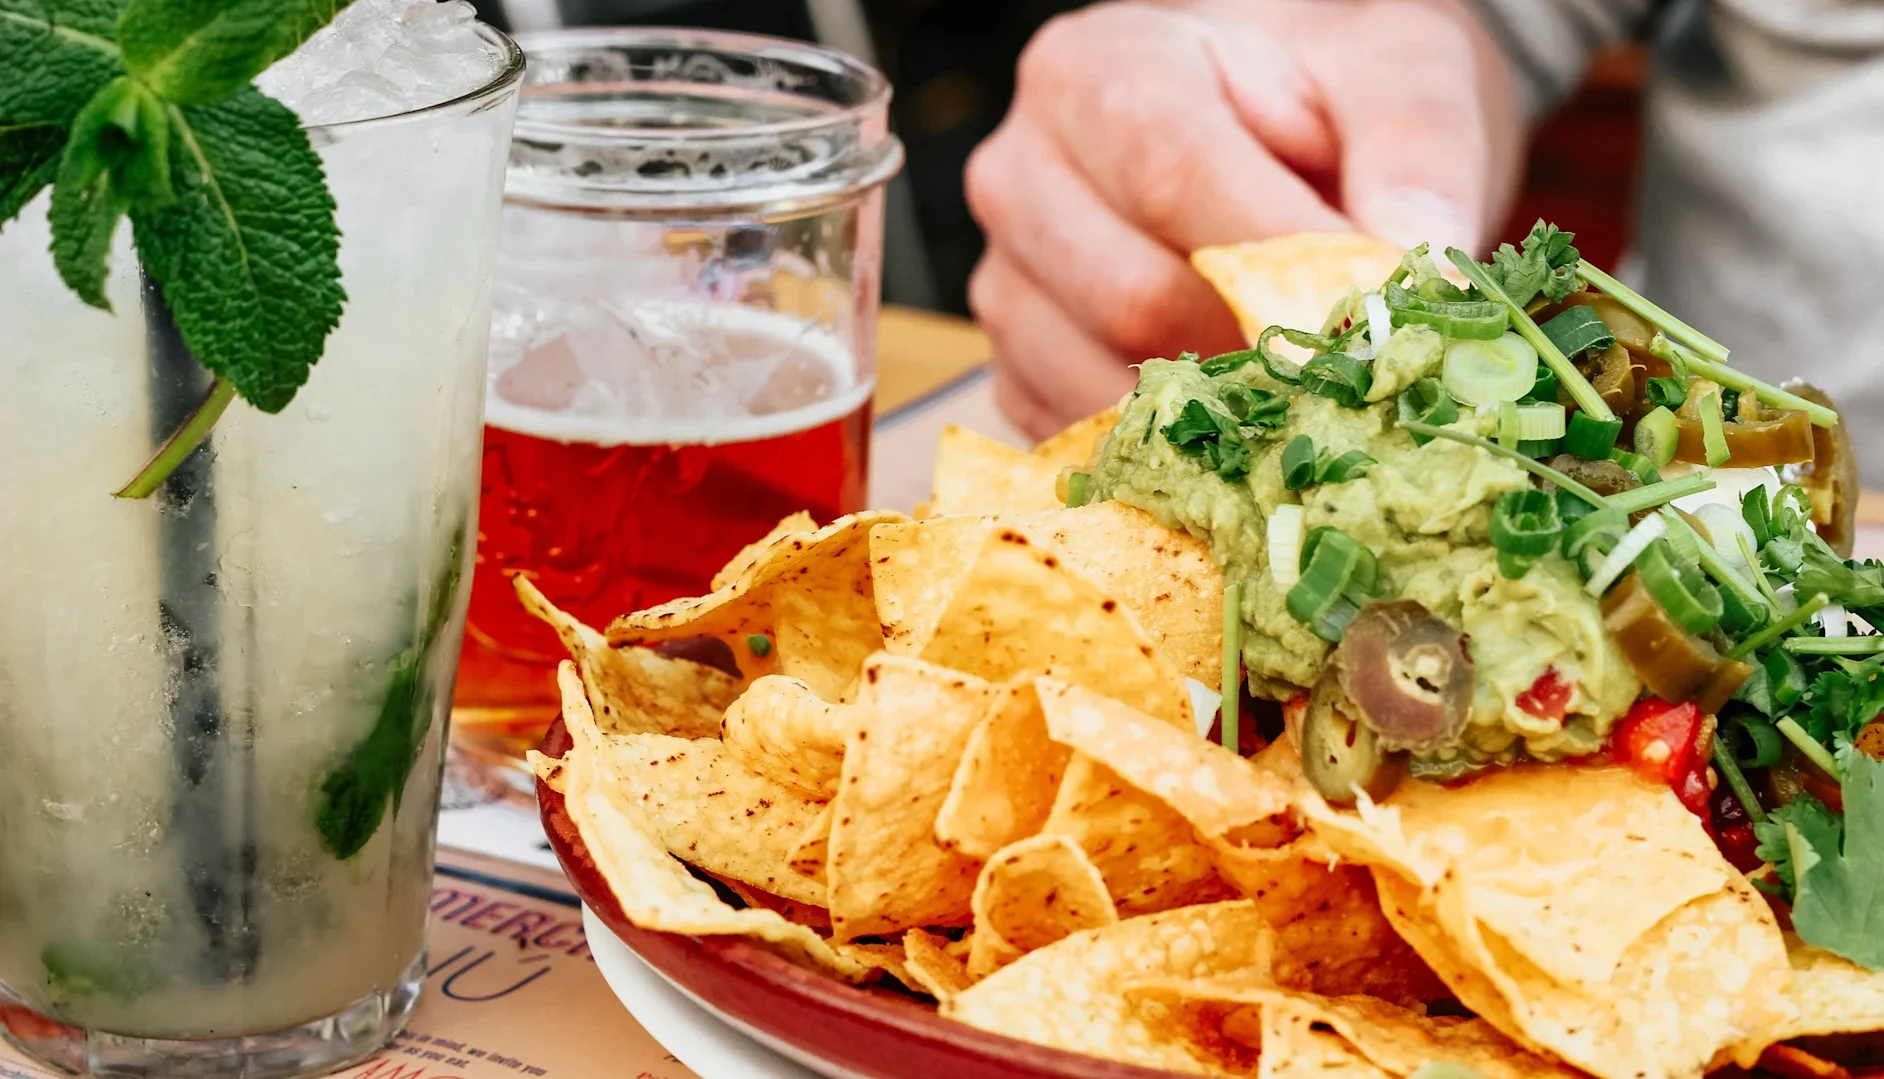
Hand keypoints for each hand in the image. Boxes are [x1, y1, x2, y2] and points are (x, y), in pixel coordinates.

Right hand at [966, 0, 1524, 437]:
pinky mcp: (1013, 375)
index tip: (1370, 310)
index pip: (1165, 173)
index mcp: (1096, 71)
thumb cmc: (1326, 95)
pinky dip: (1174, 460)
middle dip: (1257, 352)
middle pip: (1128, 299)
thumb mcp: (1397, 72)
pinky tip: (1243, 425)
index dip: (1272, 256)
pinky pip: (1087, 446)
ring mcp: (1003, 287)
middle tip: (1357, 374)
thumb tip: (1412, 260)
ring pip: (1098, 390)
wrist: (1273, 137)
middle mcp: (1021, 178)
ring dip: (1218, 420)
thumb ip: (1418, 149)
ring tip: (1305, 395)